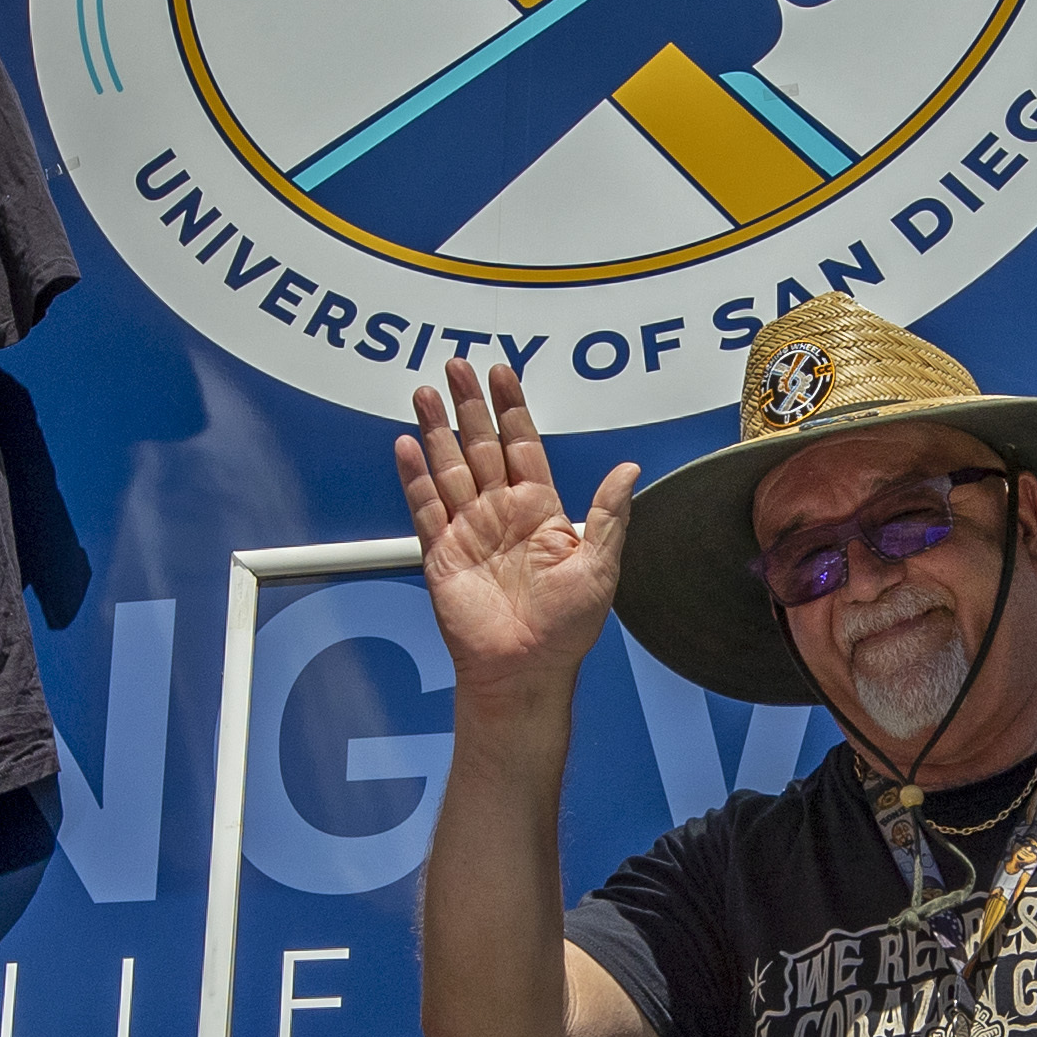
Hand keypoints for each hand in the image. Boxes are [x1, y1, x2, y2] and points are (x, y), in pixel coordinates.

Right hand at [396, 360, 638, 717]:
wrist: (526, 671)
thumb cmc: (567, 628)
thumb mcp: (600, 567)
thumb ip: (608, 515)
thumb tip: (629, 470)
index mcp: (539, 510)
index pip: (522, 444)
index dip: (511, 408)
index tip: (501, 372)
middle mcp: (500, 513)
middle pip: (480, 445)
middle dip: (468, 405)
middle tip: (455, 364)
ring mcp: (468, 530)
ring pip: (449, 467)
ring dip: (437, 429)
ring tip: (424, 391)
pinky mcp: (441, 553)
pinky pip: (425, 507)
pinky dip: (415, 476)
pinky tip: (407, 445)